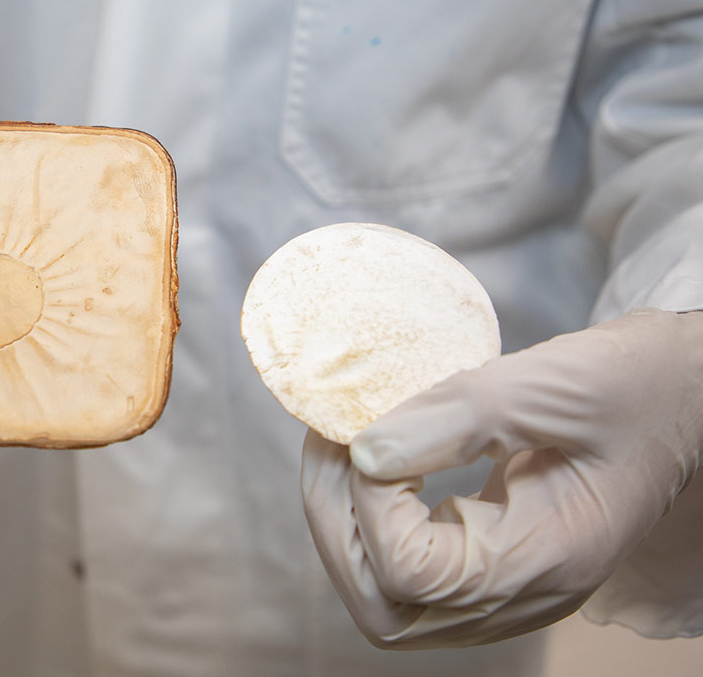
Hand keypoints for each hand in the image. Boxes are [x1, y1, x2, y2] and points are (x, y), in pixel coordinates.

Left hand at [301, 308, 702, 647]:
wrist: (683, 400)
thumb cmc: (633, 388)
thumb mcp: (547, 385)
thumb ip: (451, 418)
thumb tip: (362, 450)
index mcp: (546, 559)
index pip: (414, 571)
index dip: (372, 503)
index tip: (370, 435)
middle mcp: (523, 596)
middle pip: (385, 608)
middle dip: (336, 525)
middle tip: (326, 446)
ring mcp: (508, 593)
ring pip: (389, 604)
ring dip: (346, 530)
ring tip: (338, 454)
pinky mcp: (494, 570)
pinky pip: (412, 579)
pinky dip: (373, 530)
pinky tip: (375, 470)